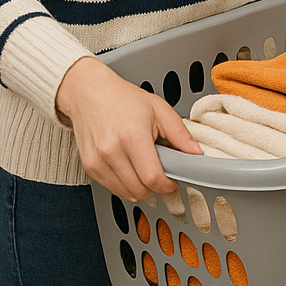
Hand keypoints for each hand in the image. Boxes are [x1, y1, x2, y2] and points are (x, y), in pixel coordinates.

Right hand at [55, 56, 201, 200]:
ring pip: (125, 192)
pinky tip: (130, 169)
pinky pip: (111, 187)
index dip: (167, 185)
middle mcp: (112, 152)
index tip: (173, 182)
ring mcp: (97, 161)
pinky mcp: (89, 166)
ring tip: (145, 168)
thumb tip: (196, 153)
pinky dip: (124, 184)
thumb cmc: (124, 99)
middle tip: (162, 175)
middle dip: (155, 187)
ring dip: (140, 188)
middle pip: (139, 189)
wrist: (90, 94)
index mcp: (133, 137)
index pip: (152, 177)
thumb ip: (180, 134)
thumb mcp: (160, 110)